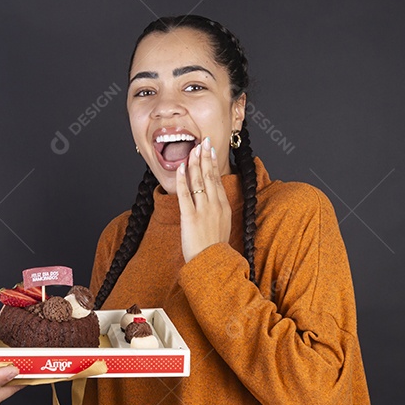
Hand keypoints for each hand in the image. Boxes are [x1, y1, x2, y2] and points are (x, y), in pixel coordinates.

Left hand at [176, 136, 231, 263]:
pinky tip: (181, 168)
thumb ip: (217, 211)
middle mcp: (215, 205)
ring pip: (199, 181)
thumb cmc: (215, 248)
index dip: (213, 164)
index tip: (210, 151)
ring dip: (195, 163)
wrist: (212, 263)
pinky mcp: (190, 217)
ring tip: (192, 149)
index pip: (217, 180)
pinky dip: (183, 179)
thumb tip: (212, 200)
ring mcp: (203, 210)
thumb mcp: (222, 225)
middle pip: (210, 176)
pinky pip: (185, 194)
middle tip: (203, 142)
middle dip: (205, 157)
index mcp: (224, 207)